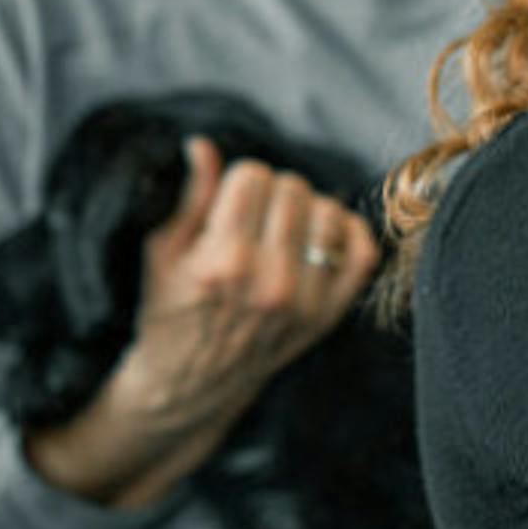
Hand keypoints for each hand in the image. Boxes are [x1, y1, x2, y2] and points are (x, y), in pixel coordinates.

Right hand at [27, 137, 378, 508]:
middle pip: (293, 188)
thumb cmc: (171, 310)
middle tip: (255, 216)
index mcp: (223, 261)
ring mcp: (305, 302)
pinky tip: (322, 237)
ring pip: (330, 213)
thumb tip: (203, 145)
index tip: (230, 199)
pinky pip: (363, 253)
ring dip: (309, 209)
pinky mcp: (329, 316)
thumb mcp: (164, 251)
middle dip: (272, 192)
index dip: (239, 179)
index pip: (253, 175)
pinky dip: (348, 234)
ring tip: (285, 227)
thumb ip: (192, 196)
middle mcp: (270, 282)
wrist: (192, 383)